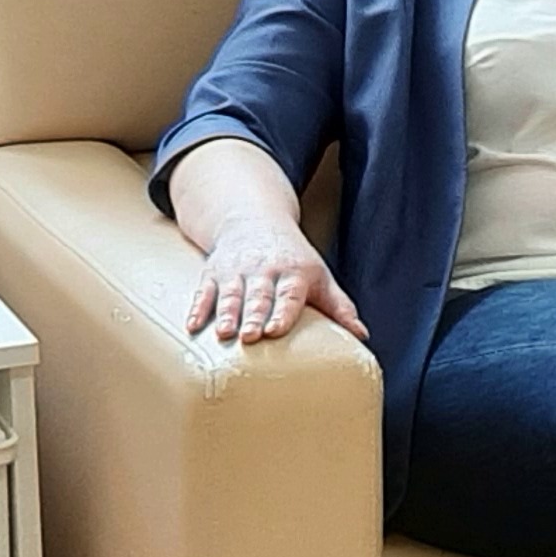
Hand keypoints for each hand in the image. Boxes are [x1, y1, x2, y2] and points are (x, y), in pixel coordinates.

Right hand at [185, 214, 370, 344]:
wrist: (254, 220)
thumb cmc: (294, 259)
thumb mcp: (319, 277)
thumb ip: (339, 306)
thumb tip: (362, 335)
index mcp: (294, 273)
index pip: (289, 294)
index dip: (282, 313)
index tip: (274, 331)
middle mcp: (264, 270)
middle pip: (258, 296)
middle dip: (253, 315)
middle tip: (249, 336)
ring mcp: (236, 271)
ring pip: (230, 294)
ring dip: (225, 313)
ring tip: (222, 334)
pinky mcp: (214, 273)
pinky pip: (204, 291)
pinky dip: (198, 308)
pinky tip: (193, 326)